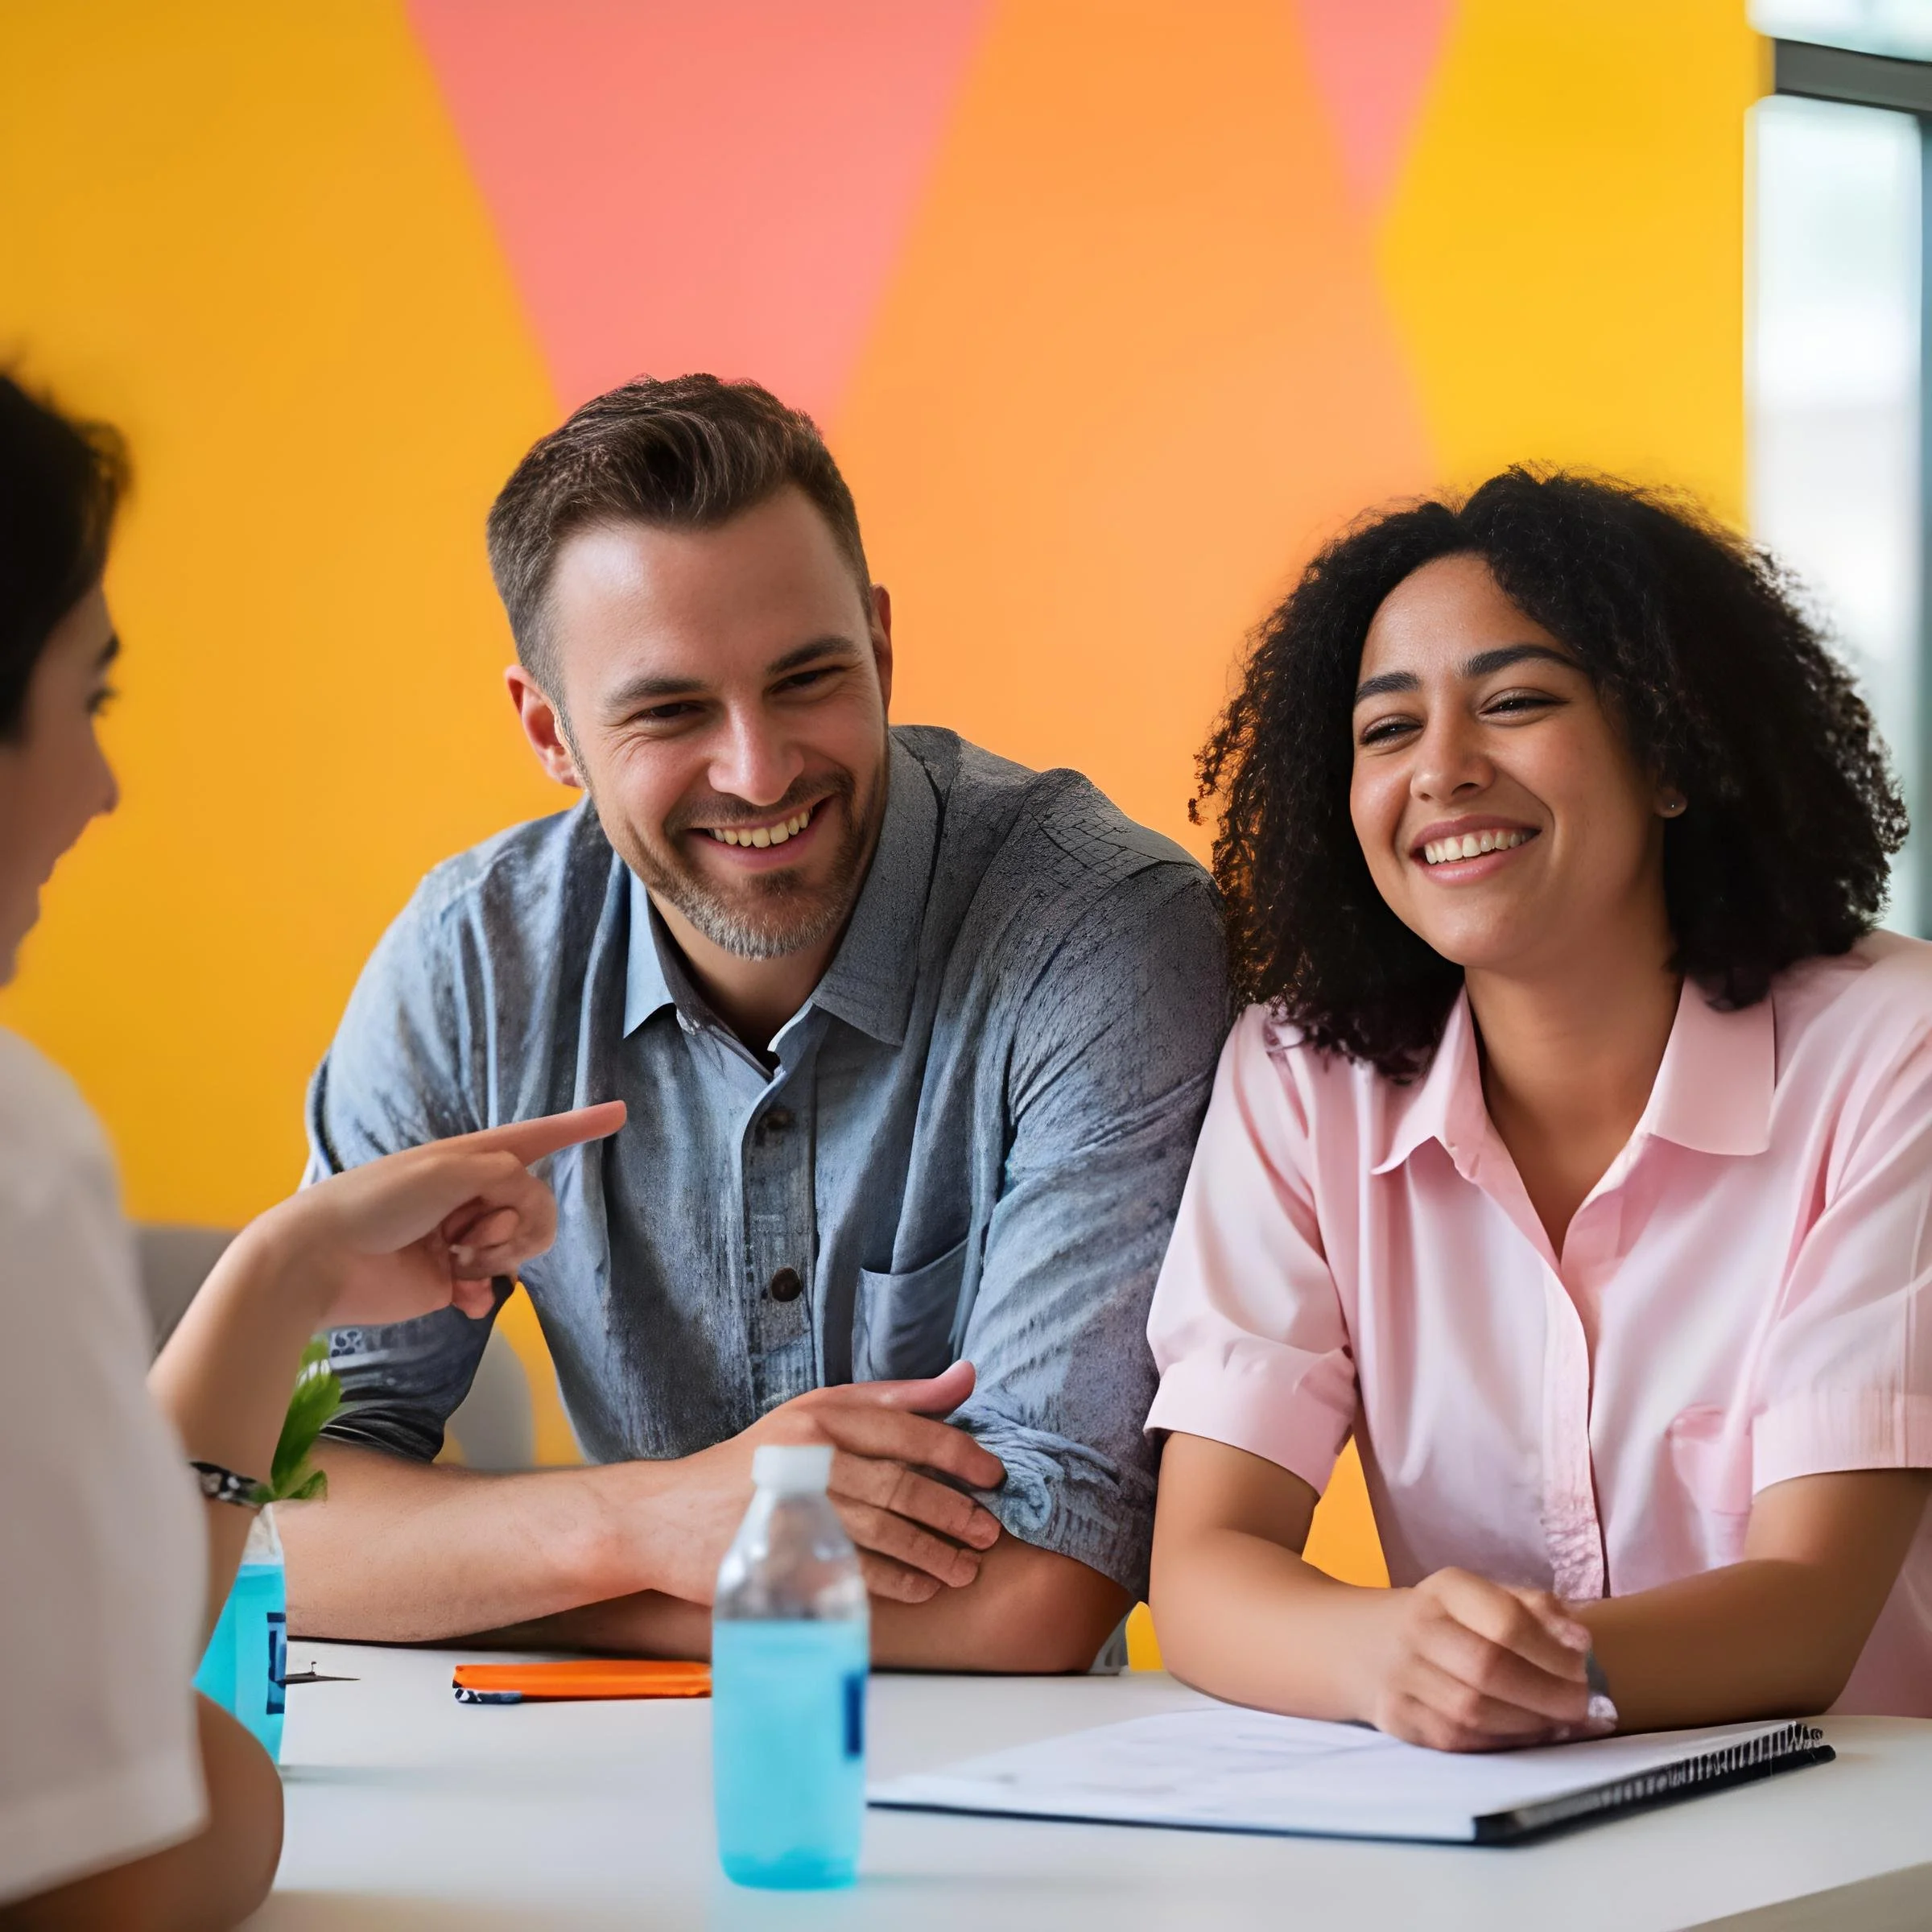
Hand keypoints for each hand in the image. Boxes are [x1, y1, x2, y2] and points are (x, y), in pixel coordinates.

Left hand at [255, 1102, 626, 1327]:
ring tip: (457, 1262)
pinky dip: (485, 1292)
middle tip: (477, 1235)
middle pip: (536, 1204)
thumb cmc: (375, 1202)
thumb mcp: (447, 1171)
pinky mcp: (447, 1281)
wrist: (319, 1261)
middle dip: (519, 1222)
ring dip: (499, 1256)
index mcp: (469, 1158)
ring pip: (520, 1246)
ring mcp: (461, 1238)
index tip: (621, 1112)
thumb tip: (523, 1202)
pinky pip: (493, 1286)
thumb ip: (502, 1177)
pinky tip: (464, 1297)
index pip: (536, 1137)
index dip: (579, 1126)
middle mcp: (470, 1195)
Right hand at [643, 1360, 1005, 1605]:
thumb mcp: (817, 1413)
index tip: (994, 1476)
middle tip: (988, 1532)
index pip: (909, 1431)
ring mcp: (794, 1510)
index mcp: (822, 1415)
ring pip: (884, 1535)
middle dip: (955, 1514)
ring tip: (964, 1568)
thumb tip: (966, 1377)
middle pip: (902, 1488)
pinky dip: (897, 1583)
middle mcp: (809, 1457)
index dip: (960, 1455)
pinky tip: (921, 1588)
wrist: (667, 1516)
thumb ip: (895, 1399)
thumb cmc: (754, 1461)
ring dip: (934, 1555)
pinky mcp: (784, 1557)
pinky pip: (855, 1573)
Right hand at [1350, 1567, 1602, 1751]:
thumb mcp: (1479, 1598)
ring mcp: (1401, 1677)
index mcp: (1444, 1590)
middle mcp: (1417, 1629)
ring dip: (1529, 1724)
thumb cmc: (1442, 1621)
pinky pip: (1458, 1741)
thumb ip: (1533, 1610)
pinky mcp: (1396, 1718)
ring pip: (1473, 1712)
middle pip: (1489, 1669)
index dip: (1550, 1647)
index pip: (1503, 1619)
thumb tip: (1579, 1640)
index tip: (1583, 1659)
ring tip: (1560, 1722)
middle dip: (1546, 1693)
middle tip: (1580, 1704)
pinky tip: (1527, 1736)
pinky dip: (1502, 1743)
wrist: (1359, 1644)